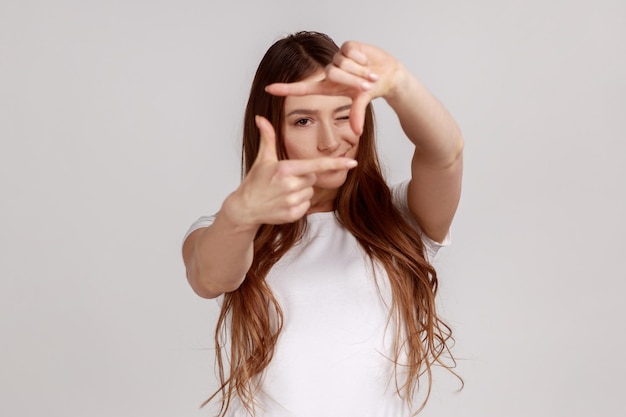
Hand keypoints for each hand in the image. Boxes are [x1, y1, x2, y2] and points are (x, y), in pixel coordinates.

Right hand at [224, 116, 357, 226]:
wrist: (245, 208)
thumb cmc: (255, 181)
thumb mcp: (262, 159)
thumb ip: (267, 137)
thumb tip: (260, 117)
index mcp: (285, 169)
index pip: (316, 165)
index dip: (336, 163)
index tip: (353, 163)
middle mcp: (290, 186)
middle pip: (313, 177)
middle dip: (304, 177)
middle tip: (286, 180)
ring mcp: (292, 201)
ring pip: (311, 192)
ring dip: (301, 191)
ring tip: (283, 192)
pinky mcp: (293, 215)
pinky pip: (307, 205)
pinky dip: (299, 204)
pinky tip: (284, 202)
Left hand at [265, 41, 404, 134]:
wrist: (389, 75)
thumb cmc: (372, 90)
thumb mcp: (363, 102)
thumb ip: (357, 115)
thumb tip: (357, 133)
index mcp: (328, 87)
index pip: (302, 88)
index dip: (286, 89)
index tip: (268, 89)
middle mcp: (330, 72)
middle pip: (333, 73)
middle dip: (353, 80)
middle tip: (368, 84)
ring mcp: (338, 58)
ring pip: (343, 63)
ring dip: (360, 70)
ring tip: (370, 74)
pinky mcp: (347, 46)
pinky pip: (350, 52)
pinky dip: (362, 58)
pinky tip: (367, 60)